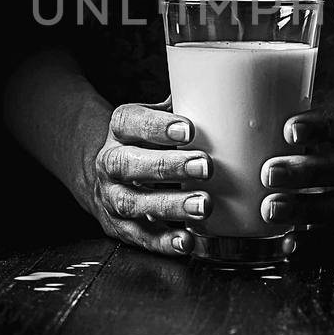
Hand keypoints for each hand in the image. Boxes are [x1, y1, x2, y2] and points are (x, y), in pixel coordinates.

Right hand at [84, 99, 210, 255]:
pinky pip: (139, 236)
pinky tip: (187, 240)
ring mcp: (112, 197)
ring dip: (170, 206)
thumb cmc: (149, 143)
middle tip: (206, 166)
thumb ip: (183, 107)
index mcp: (120, 130)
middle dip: (168, 166)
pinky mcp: (119, 226)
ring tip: (204, 205)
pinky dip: (163, 242)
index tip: (189, 130)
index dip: (156, 126)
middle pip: (129, 164)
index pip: (130, 123)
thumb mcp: (157, 119)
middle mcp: (110, 163)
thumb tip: (224, 92)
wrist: (109, 177)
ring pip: (133, 202)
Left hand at [259, 103, 333, 233]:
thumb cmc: (323, 148)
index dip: (318, 125)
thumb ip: (282, 129)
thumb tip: (224, 124)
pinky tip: (285, 242)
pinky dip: (310, 242)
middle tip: (268, 173)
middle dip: (306, 171)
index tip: (288, 130)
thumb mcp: (316, 129)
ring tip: (270, 209)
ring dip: (305, 209)